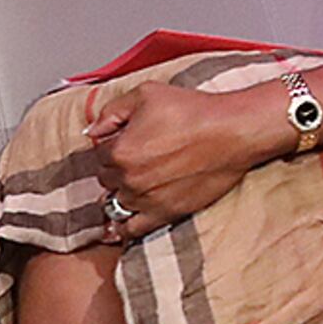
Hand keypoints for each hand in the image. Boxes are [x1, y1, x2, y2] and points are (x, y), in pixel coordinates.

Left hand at [87, 82, 283, 234]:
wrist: (231, 132)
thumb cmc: (193, 110)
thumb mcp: (145, 94)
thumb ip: (110, 112)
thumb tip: (91, 131)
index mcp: (119, 151)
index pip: (98, 154)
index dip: (111, 145)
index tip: (126, 141)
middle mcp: (129, 179)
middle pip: (106, 179)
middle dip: (115, 169)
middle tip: (135, 158)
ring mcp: (146, 200)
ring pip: (115, 204)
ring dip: (119, 194)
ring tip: (131, 186)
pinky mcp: (165, 214)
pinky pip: (132, 230)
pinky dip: (123, 227)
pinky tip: (121, 223)